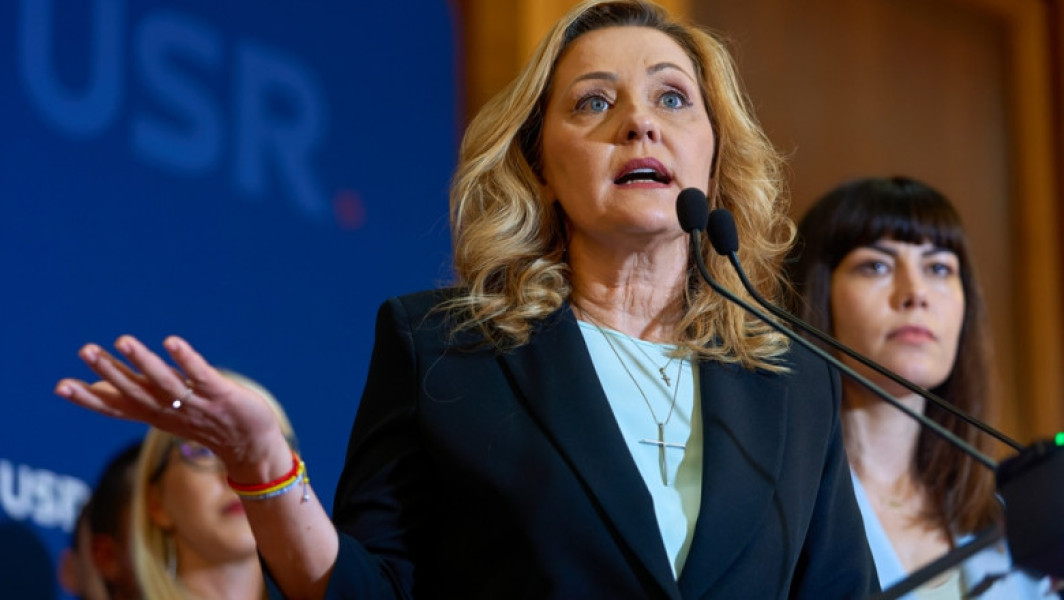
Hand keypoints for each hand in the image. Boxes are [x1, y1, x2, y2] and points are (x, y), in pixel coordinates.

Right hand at [55, 335, 288, 478]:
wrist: (252, 446)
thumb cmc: (204, 423)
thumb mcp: (164, 414)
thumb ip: (135, 398)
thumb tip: (97, 387)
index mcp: (155, 415)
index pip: (117, 408)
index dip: (89, 399)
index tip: (60, 386)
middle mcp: (171, 411)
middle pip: (136, 391)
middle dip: (110, 371)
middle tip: (86, 351)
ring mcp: (197, 404)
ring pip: (166, 383)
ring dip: (144, 361)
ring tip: (123, 340)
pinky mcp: (222, 396)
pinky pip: (201, 376)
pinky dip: (186, 360)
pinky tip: (171, 342)